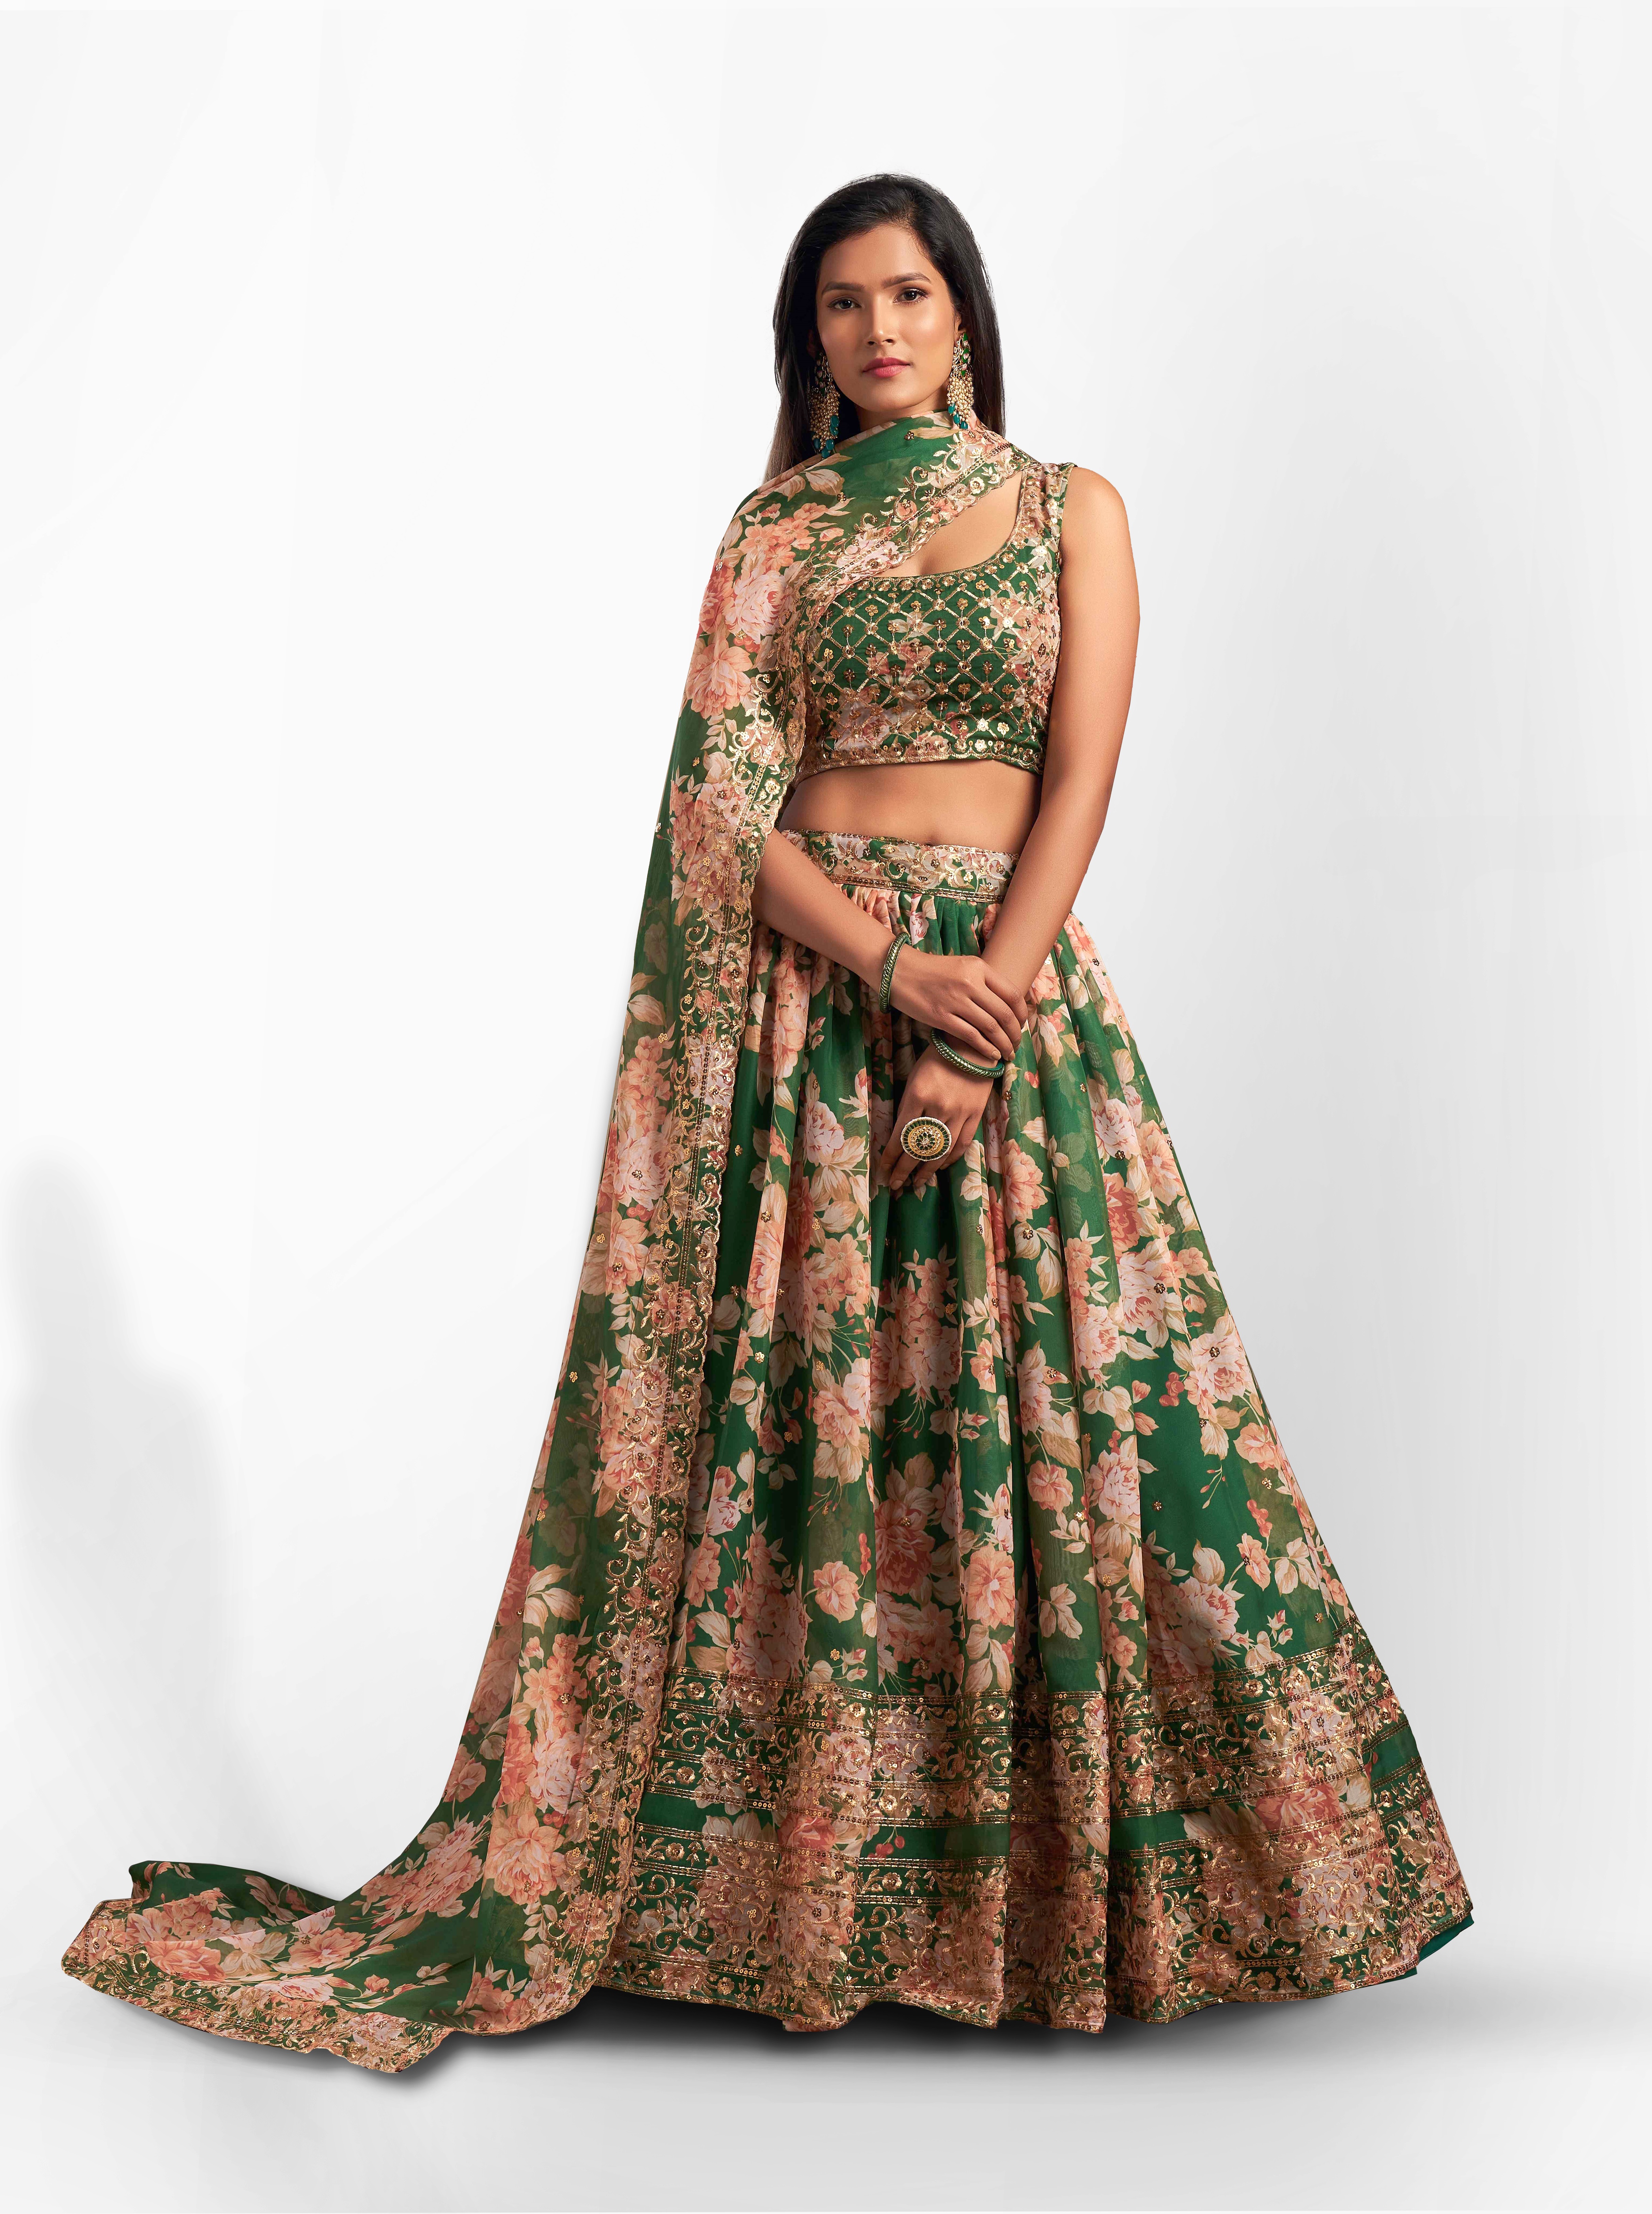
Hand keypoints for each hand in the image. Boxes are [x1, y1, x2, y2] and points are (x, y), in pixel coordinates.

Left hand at [879, 1047, 995, 1194]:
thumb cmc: (936, 1059)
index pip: (900, 1136)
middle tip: (895, 1185)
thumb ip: (907, 1106)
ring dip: (927, 1170)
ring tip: (916, 1183)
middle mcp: (938, 1108)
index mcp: (917, 1096)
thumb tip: (900, 1137)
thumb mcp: (914, 1078)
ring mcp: (959, 1114)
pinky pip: (961, 1144)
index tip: (883, 1171)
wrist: (971, 1047)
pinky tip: (940, 1167)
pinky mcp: (975, 1115)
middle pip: (919, 1148)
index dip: (891, 1157)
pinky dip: (950, 1159)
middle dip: (904, 1170)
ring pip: (941, 1151)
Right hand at [887, 944, 1028, 1064]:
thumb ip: (983, 981)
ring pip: (990, 1027)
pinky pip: (970, 1036)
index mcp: (978, 968)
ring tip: (1008, 1053)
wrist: (898, 971)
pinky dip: (985, 1048)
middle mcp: (970, 982)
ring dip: (1003, 1044)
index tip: (1022, 1025)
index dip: (1022, 1014)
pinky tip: (992, 1055)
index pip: (1012, 994)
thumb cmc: (931, 971)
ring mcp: (955, 1000)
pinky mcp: (941, 1017)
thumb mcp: (962, 966)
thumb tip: (1005, 1005)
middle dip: (1015, 1033)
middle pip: (1004, 1013)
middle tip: (1016, 1044)